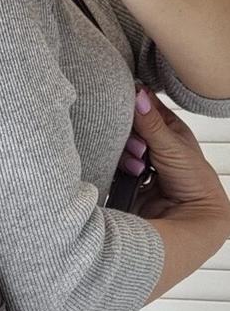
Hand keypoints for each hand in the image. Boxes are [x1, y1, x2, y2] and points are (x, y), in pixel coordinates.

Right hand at [128, 87, 229, 224]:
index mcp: (169, 128)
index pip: (146, 107)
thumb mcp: (171, 146)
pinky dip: (120, 171)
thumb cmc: (194, 180)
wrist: (190, 215)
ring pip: (121, 149)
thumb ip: (150, 123)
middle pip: (129, 130)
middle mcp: (154, 143)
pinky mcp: (129, 179)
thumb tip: (138, 95)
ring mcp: (141, 161)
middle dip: (131, 138)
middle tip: (141, 148)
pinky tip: (133, 176)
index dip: (135, 105)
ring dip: (128, 157)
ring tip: (140, 168)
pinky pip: (115, 168)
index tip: (126, 109)